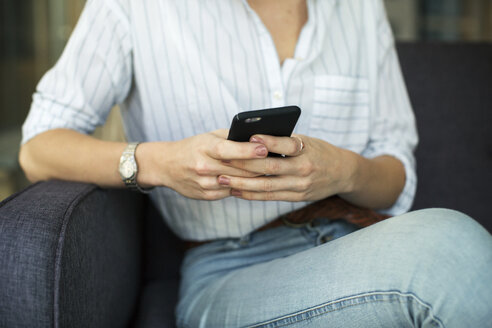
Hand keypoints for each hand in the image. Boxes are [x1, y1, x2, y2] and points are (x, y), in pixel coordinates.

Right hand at [139, 130, 267, 199]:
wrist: (167, 165)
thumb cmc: (194, 146)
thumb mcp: (209, 136)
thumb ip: (231, 137)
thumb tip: (259, 139)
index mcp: (205, 148)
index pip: (229, 150)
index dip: (248, 150)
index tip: (266, 148)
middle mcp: (204, 166)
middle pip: (238, 168)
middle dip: (260, 166)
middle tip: (279, 162)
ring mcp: (205, 183)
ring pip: (238, 182)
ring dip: (256, 178)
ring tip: (272, 172)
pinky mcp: (207, 195)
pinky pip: (232, 191)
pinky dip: (244, 186)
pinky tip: (254, 182)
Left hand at [217, 134, 357, 201]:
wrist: (343, 173)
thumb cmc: (319, 151)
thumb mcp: (307, 141)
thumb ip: (284, 141)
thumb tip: (253, 139)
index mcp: (306, 149)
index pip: (285, 145)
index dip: (266, 142)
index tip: (248, 138)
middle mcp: (303, 169)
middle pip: (269, 167)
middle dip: (243, 165)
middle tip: (222, 161)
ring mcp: (300, 186)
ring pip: (267, 186)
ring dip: (242, 184)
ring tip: (223, 180)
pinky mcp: (297, 197)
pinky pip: (271, 197)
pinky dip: (252, 195)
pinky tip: (237, 191)